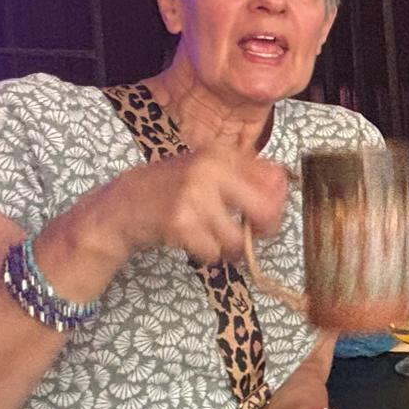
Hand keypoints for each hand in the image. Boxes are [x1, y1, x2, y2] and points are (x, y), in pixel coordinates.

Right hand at [87, 144, 289, 266]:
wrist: (122, 204)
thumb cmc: (171, 189)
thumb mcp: (206, 170)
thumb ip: (244, 175)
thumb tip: (285, 184)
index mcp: (221, 154)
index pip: (274, 177)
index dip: (277, 201)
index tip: (267, 211)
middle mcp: (210, 170)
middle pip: (265, 209)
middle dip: (264, 229)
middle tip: (253, 234)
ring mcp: (194, 197)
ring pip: (238, 238)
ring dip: (231, 248)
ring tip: (217, 241)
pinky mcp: (181, 223)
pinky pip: (214, 251)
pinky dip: (210, 255)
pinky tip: (198, 244)